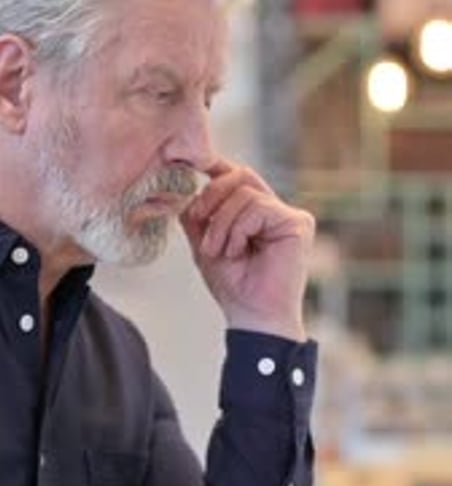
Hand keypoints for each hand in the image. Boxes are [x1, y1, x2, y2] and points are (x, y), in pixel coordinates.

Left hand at [180, 159, 314, 340]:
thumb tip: (186, 190)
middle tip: (198, 221)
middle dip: (212, 195)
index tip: (194, 170)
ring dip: (221, 222)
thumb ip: (198, 216)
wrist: (252, 317)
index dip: (216, 169)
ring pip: (245, 192)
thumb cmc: (234, 287)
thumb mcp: (205, 244)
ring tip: (219, 251)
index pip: (237, 177)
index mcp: (257, 213)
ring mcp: (289, 216)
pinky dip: (238, 228)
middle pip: (241, 174)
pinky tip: (238, 251)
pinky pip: (258, 207)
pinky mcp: (298, 224)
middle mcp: (276, 210)